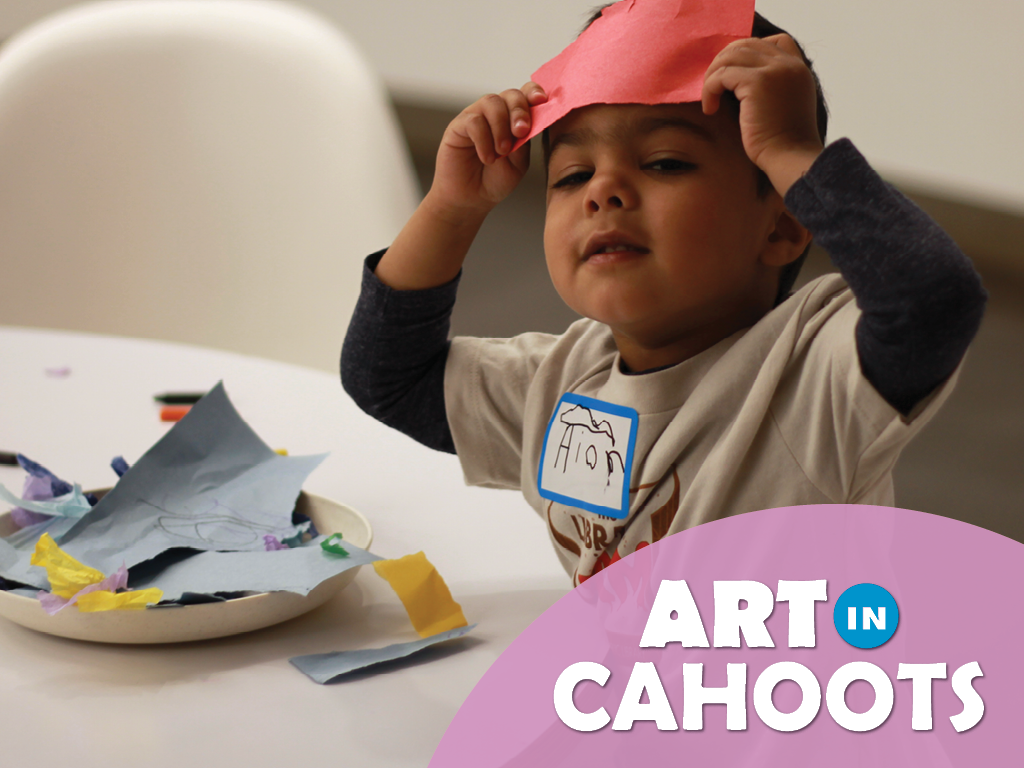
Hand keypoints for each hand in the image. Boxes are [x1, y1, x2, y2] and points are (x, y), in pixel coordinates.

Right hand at [427, 83, 547, 220]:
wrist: (471, 199)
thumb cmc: (495, 181)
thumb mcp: (518, 163)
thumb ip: (524, 141)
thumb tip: (529, 123)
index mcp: (515, 119)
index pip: (526, 94)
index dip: (534, 92)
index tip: (542, 101)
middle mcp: (496, 113)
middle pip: (510, 95)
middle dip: (520, 111)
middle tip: (521, 132)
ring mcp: (476, 117)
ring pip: (492, 102)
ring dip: (501, 126)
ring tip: (502, 152)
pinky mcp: (458, 126)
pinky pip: (473, 121)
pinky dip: (484, 139)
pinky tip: (487, 158)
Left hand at [702, 35, 822, 194]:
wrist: (790, 158)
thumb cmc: (784, 145)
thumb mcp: (786, 107)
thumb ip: (774, 88)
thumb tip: (739, 82)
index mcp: (800, 69)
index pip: (776, 41)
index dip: (750, 52)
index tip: (734, 75)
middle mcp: (790, 64)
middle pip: (747, 44)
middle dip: (725, 62)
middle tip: (713, 87)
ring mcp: (775, 70)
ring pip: (731, 56)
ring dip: (713, 76)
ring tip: (710, 100)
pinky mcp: (757, 82)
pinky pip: (722, 74)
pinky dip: (710, 89)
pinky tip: (710, 109)